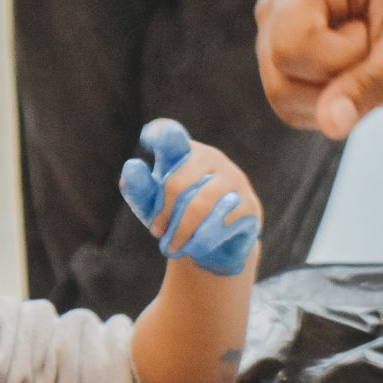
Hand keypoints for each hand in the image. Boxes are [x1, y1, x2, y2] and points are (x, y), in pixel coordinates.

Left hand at [120, 119, 262, 276]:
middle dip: (163, 214)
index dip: (161, 135)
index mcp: (183, 150)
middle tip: (157, 233)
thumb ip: (139, 186)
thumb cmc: (175, 214)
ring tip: (172, 247)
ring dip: (180, 232)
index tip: (147, 138)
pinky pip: (220, 225)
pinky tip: (197, 246)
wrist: (214, 245)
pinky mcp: (249, 205)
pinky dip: (201, 242)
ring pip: (199, 206)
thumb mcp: (151, 203)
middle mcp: (211, 157)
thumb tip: (132, 168)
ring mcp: (233, 178)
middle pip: (177, 183)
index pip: (171, 136)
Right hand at [221, 0, 382, 140]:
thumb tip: (331, 122)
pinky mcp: (268, 58)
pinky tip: (340, 89)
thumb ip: (375, 87)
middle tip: (372, 49)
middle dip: (337, 66)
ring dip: (330, 91)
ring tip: (360, 64)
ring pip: (280, 76)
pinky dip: (319, 111)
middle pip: (289, 41)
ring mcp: (275, 20)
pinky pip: (281, 101)